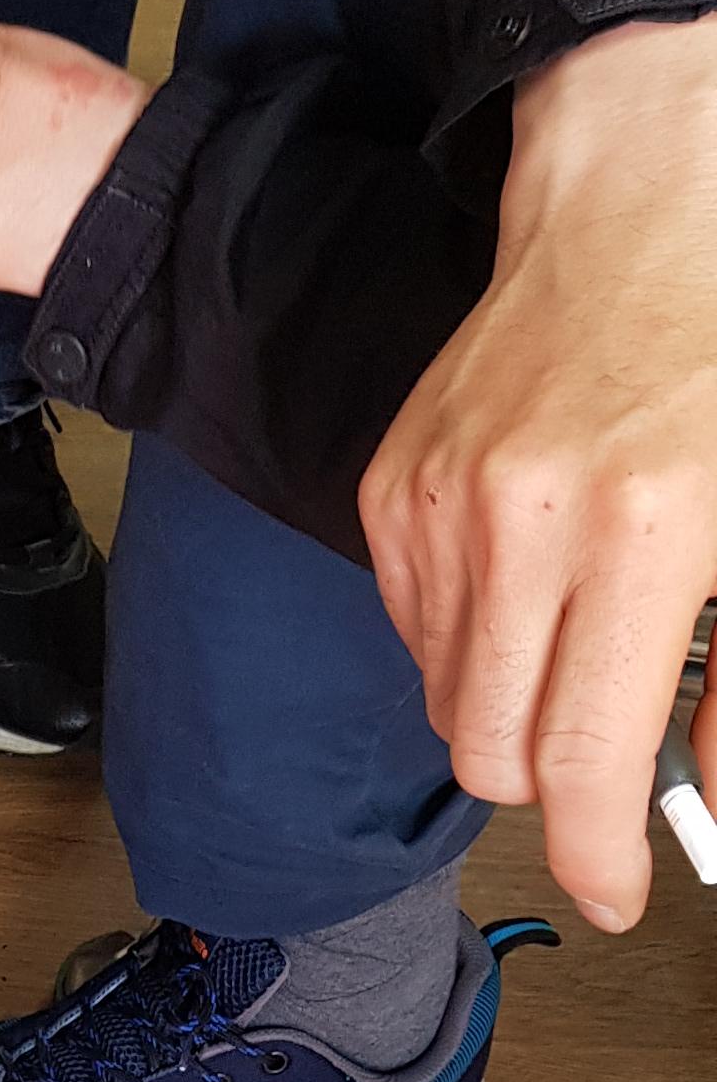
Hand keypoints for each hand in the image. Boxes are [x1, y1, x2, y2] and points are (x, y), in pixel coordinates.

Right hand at [361, 10, 716, 933]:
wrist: (648, 187)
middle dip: (557, 783)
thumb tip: (707, 783)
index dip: (600, 854)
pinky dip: (470, 639)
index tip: (616, 894)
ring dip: (513, 706)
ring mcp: (442, 503)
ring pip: (449, 703)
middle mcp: (525, 520)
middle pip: (496, 756)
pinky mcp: (395, 485)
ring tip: (580, 637)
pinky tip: (532, 580)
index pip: (584, 758)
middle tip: (614, 750)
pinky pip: (416, 631)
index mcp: (646, 527)